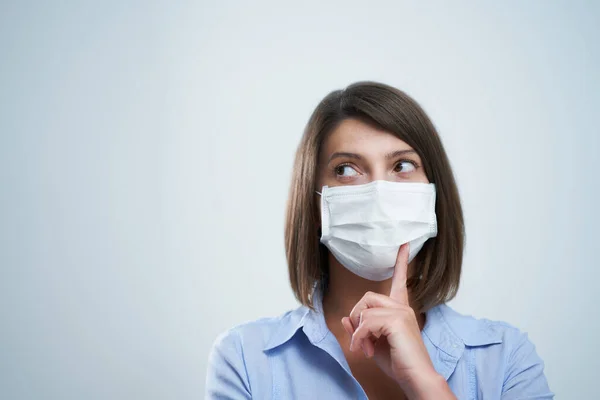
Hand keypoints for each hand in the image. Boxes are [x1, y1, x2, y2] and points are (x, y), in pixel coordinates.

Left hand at [341, 244, 451, 397]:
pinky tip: (364, 350)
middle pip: (367, 296)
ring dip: (358, 331)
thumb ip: (361, 329)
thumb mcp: (373, 344)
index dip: (400, 262)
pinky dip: (359, 337)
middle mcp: (402, 307)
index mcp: (400, 309)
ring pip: (364, 309)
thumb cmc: (399, 362)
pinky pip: (365, 322)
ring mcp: (401, 312)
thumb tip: (346, 318)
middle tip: (360, 339)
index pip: (399, 280)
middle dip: (357, 316)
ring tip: (365, 347)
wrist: (415, 377)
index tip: (403, 244)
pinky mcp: (396, 320)